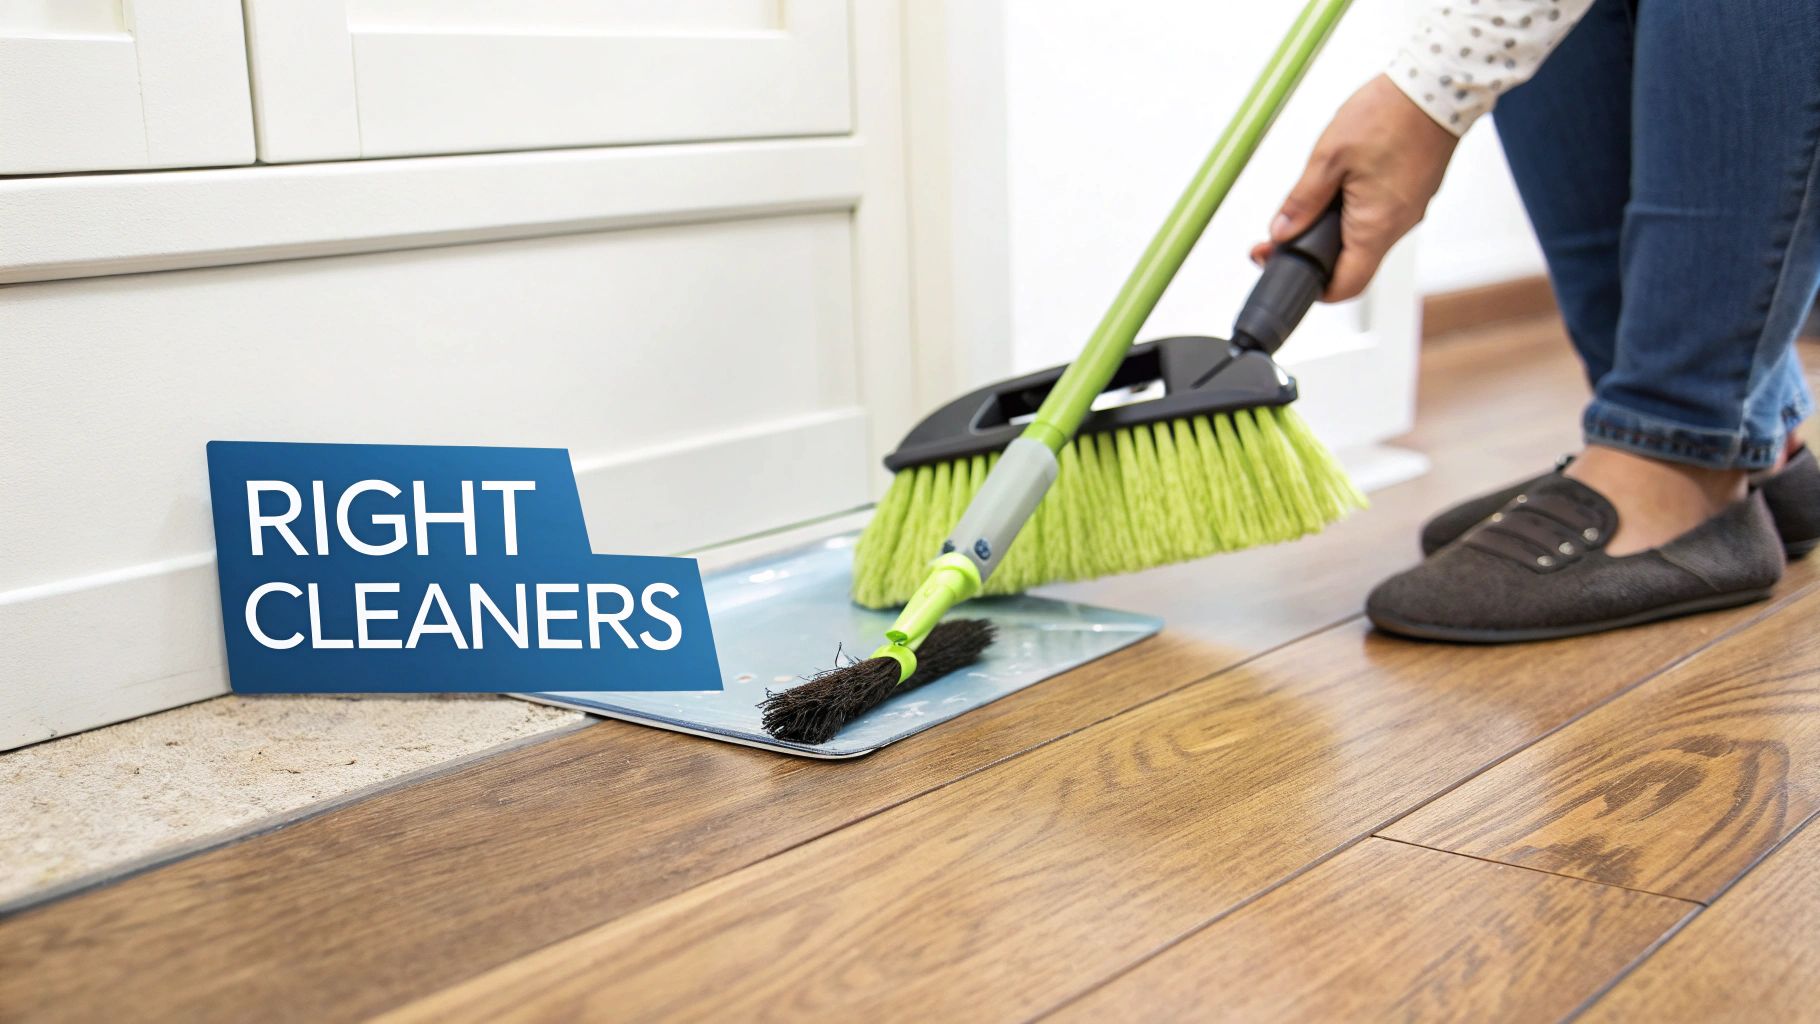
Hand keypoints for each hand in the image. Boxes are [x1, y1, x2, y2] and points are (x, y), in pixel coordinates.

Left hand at [1250, 74, 1458, 300]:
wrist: (1438, 83)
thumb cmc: (1389, 114)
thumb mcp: (1329, 157)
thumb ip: (1302, 201)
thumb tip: (1281, 232)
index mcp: (1376, 226)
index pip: (1346, 286)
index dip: (1314, 288)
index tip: (1286, 268)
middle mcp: (1399, 226)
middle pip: (1353, 263)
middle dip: (1315, 253)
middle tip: (1282, 234)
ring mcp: (1410, 210)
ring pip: (1365, 238)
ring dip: (1334, 229)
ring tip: (1310, 203)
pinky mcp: (1415, 193)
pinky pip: (1380, 215)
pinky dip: (1355, 211)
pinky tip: (1340, 187)